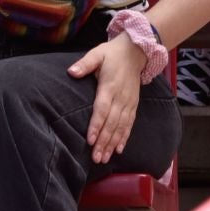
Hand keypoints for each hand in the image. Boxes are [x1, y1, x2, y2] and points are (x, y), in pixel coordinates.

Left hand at [67, 35, 145, 162]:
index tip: (90, 140)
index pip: (102, 109)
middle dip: (104, 142)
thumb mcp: (97, 54)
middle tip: (96, 158)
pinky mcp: (133, 105)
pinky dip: (124, 137)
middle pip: (111, 123)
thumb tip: (72, 72)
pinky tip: (119, 149)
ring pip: (121, 127)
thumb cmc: (112, 54)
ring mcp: (129, 103)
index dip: (96, 125)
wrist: (137, 52)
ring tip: (104, 158)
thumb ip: (85, 64)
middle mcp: (121, 98)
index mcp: (109, 87)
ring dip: (112, 144)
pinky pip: (129, 124)